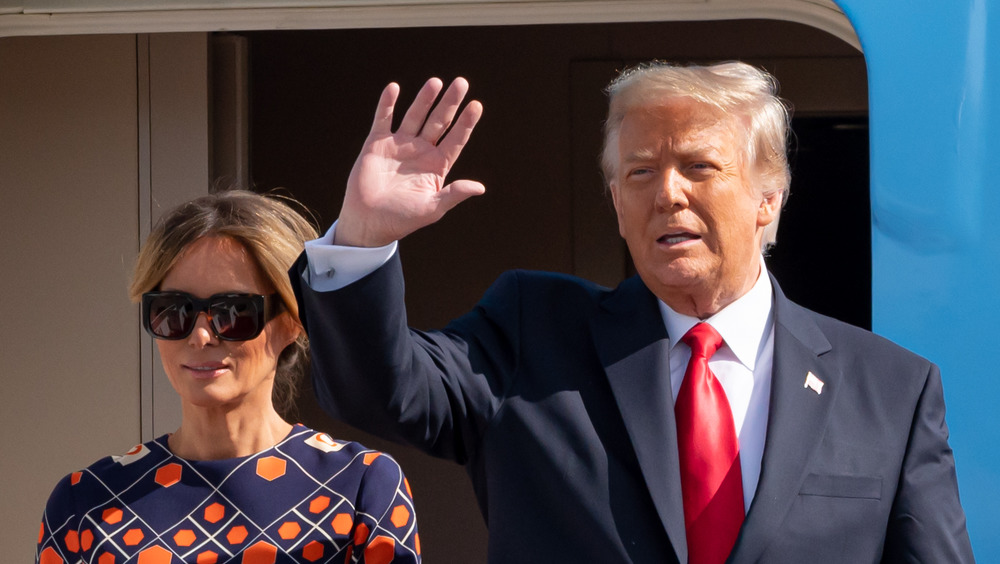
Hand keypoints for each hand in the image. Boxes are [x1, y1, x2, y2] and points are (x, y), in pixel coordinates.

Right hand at [336, 77, 483, 246]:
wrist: (369, 222)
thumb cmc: (402, 219)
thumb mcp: (432, 209)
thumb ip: (454, 194)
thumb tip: (480, 188)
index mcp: (437, 165)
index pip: (456, 139)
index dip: (466, 123)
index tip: (476, 105)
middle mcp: (421, 151)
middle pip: (439, 122)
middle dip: (449, 103)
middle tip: (461, 83)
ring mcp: (399, 145)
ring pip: (415, 116)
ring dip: (424, 100)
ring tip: (436, 82)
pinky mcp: (377, 143)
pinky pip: (383, 119)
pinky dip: (387, 104)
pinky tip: (394, 88)